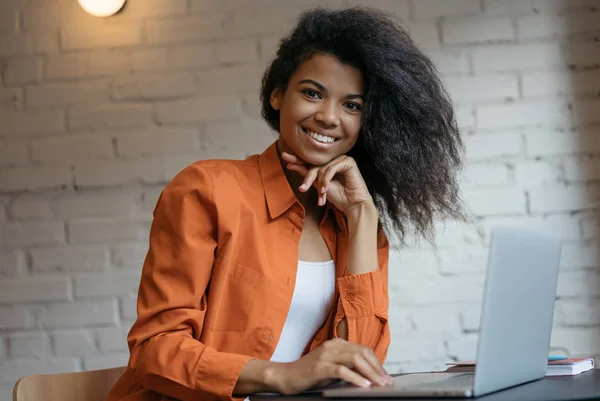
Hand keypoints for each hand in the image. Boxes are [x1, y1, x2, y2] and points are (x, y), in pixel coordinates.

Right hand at [269, 338, 392, 394]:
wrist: (285, 376)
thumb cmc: (309, 375)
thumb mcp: (331, 367)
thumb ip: (347, 366)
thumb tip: (369, 376)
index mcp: (336, 343)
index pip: (363, 350)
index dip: (376, 363)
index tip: (385, 376)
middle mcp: (332, 346)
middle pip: (362, 353)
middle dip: (377, 368)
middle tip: (387, 381)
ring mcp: (325, 355)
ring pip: (355, 360)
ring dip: (370, 373)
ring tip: (379, 384)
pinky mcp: (320, 367)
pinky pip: (342, 370)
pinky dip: (355, 378)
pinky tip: (364, 385)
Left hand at [282, 152, 374, 214]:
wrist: (352, 205)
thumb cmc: (338, 196)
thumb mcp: (318, 185)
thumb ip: (306, 175)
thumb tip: (290, 164)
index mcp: (327, 164)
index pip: (310, 161)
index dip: (298, 160)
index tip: (285, 158)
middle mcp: (334, 159)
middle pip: (315, 164)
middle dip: (308, 178)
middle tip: (303, 189)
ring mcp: (342, 159)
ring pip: (322, 168)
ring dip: (319, 184)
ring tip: (321, 196)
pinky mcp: (348, 162)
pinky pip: (331, 169)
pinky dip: (326, 180)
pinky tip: (325, 190)